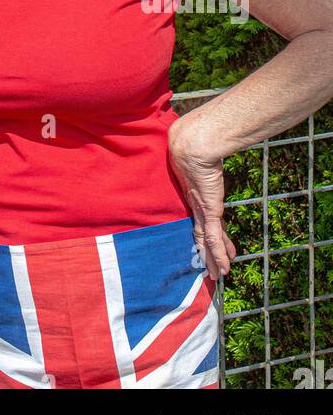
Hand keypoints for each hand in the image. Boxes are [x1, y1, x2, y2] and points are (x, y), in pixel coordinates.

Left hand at [168, 119, 236, 281]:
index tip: (206, 244)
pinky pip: (214, 237)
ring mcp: (202, 208)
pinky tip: (222, 269)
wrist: (192, 142)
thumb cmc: (194, 142)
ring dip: (212, 259)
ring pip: (208, 240)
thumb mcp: (197, 152)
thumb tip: (204, 138)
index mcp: (194, 193)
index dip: (203, 233)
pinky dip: (217, 254)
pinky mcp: (209, 209)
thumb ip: (200, 152)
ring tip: (215, 275)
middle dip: (206, 252)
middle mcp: (197, 204)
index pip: (200, 218)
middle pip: (202, 233)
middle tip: (209, 268)